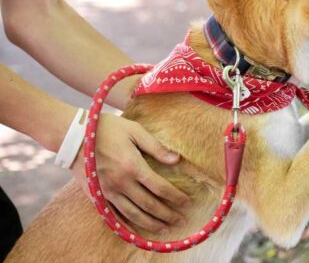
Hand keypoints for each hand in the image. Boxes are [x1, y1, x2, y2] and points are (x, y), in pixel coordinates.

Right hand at [69, 114, 190, 232]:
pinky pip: (115, 215)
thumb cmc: (106, 129)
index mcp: (133, 166)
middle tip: (181, 220)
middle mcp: (121, 183)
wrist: (72, 136)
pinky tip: (138, 228)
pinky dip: (128, 224)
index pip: (160, 188)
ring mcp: (107, 192)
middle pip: (149, 205)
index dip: (176, 197)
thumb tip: (177, 159)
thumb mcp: (134, 130)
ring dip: (151, 223)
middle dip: (167, 214)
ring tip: (164, 229)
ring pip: (133, 214)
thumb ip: (156, 147)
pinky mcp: (97, 196)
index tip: (187, 202)